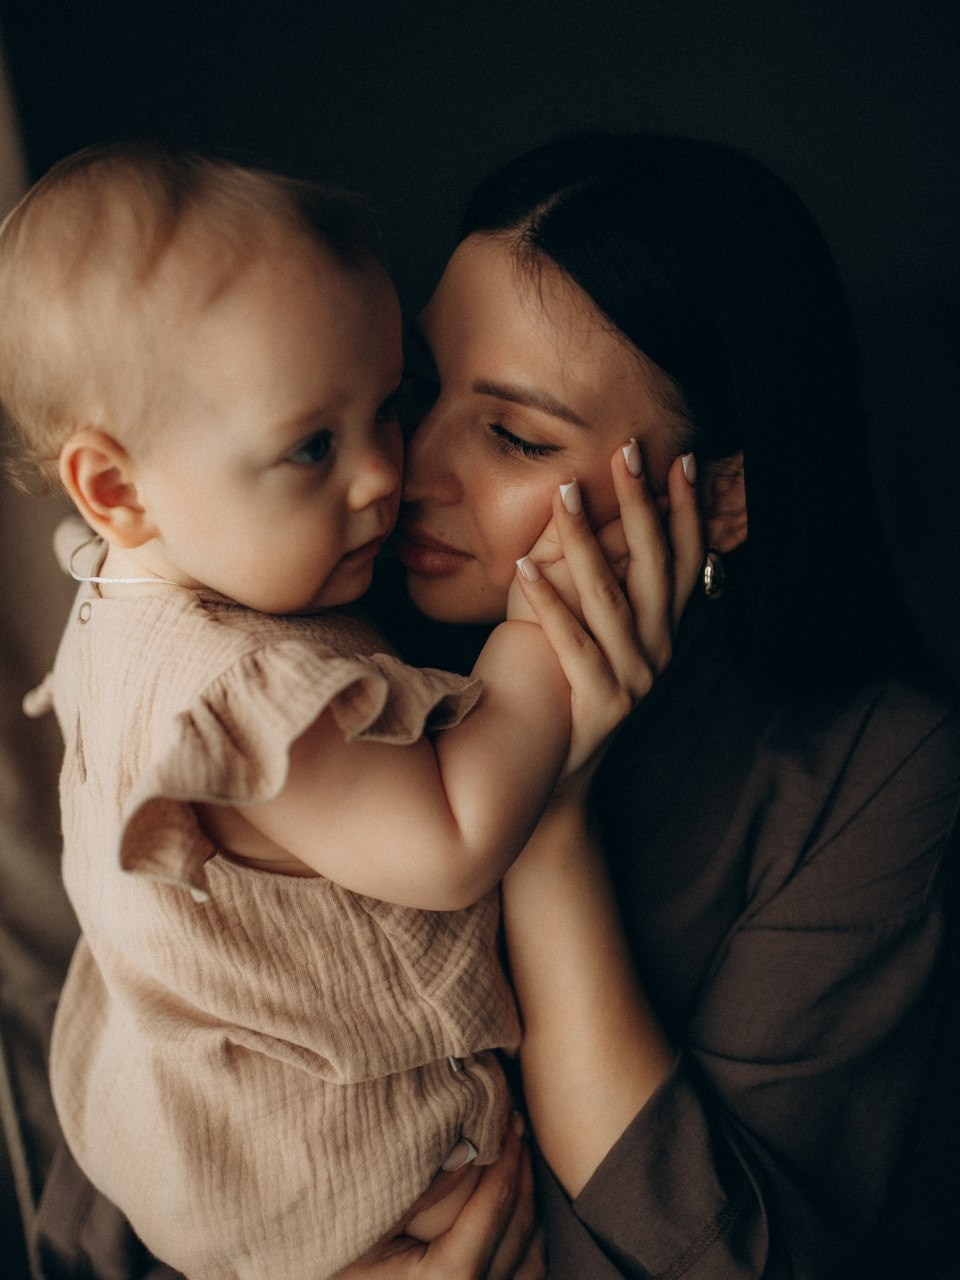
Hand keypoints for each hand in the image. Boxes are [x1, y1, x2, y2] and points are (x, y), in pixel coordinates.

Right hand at [334, 1115, 544, 1279]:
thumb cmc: (337, 1261)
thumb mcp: (367, 1220)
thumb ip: (420, 1187)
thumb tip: (469, 1148)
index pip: (494, 1211)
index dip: (507, 1161)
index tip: (509, 1121)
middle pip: (520, 1231)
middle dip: (522, 1173)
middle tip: (517, 1128)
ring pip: (531, 1258)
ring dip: (529, 1205)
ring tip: (519, 1159)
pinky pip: (524, 1278)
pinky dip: (526, 1240)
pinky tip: (515, 1208)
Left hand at [512, 442, 701, 775]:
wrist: (557, 770)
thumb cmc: (571, 689)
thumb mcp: (602, 636)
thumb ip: (611, 590)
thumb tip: (602, 523)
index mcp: (664, 630)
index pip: (685, 559)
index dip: (686, 509)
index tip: (680, 459)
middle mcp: (658, 650)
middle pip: (655, 566)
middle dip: (643, 504)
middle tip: (626, 452)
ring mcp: (634, 678)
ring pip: (612, 599)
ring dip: (588, 541)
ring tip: (565, 493)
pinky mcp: (602, 702)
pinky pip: (573, 643)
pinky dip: (549, 603)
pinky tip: (524, 567)